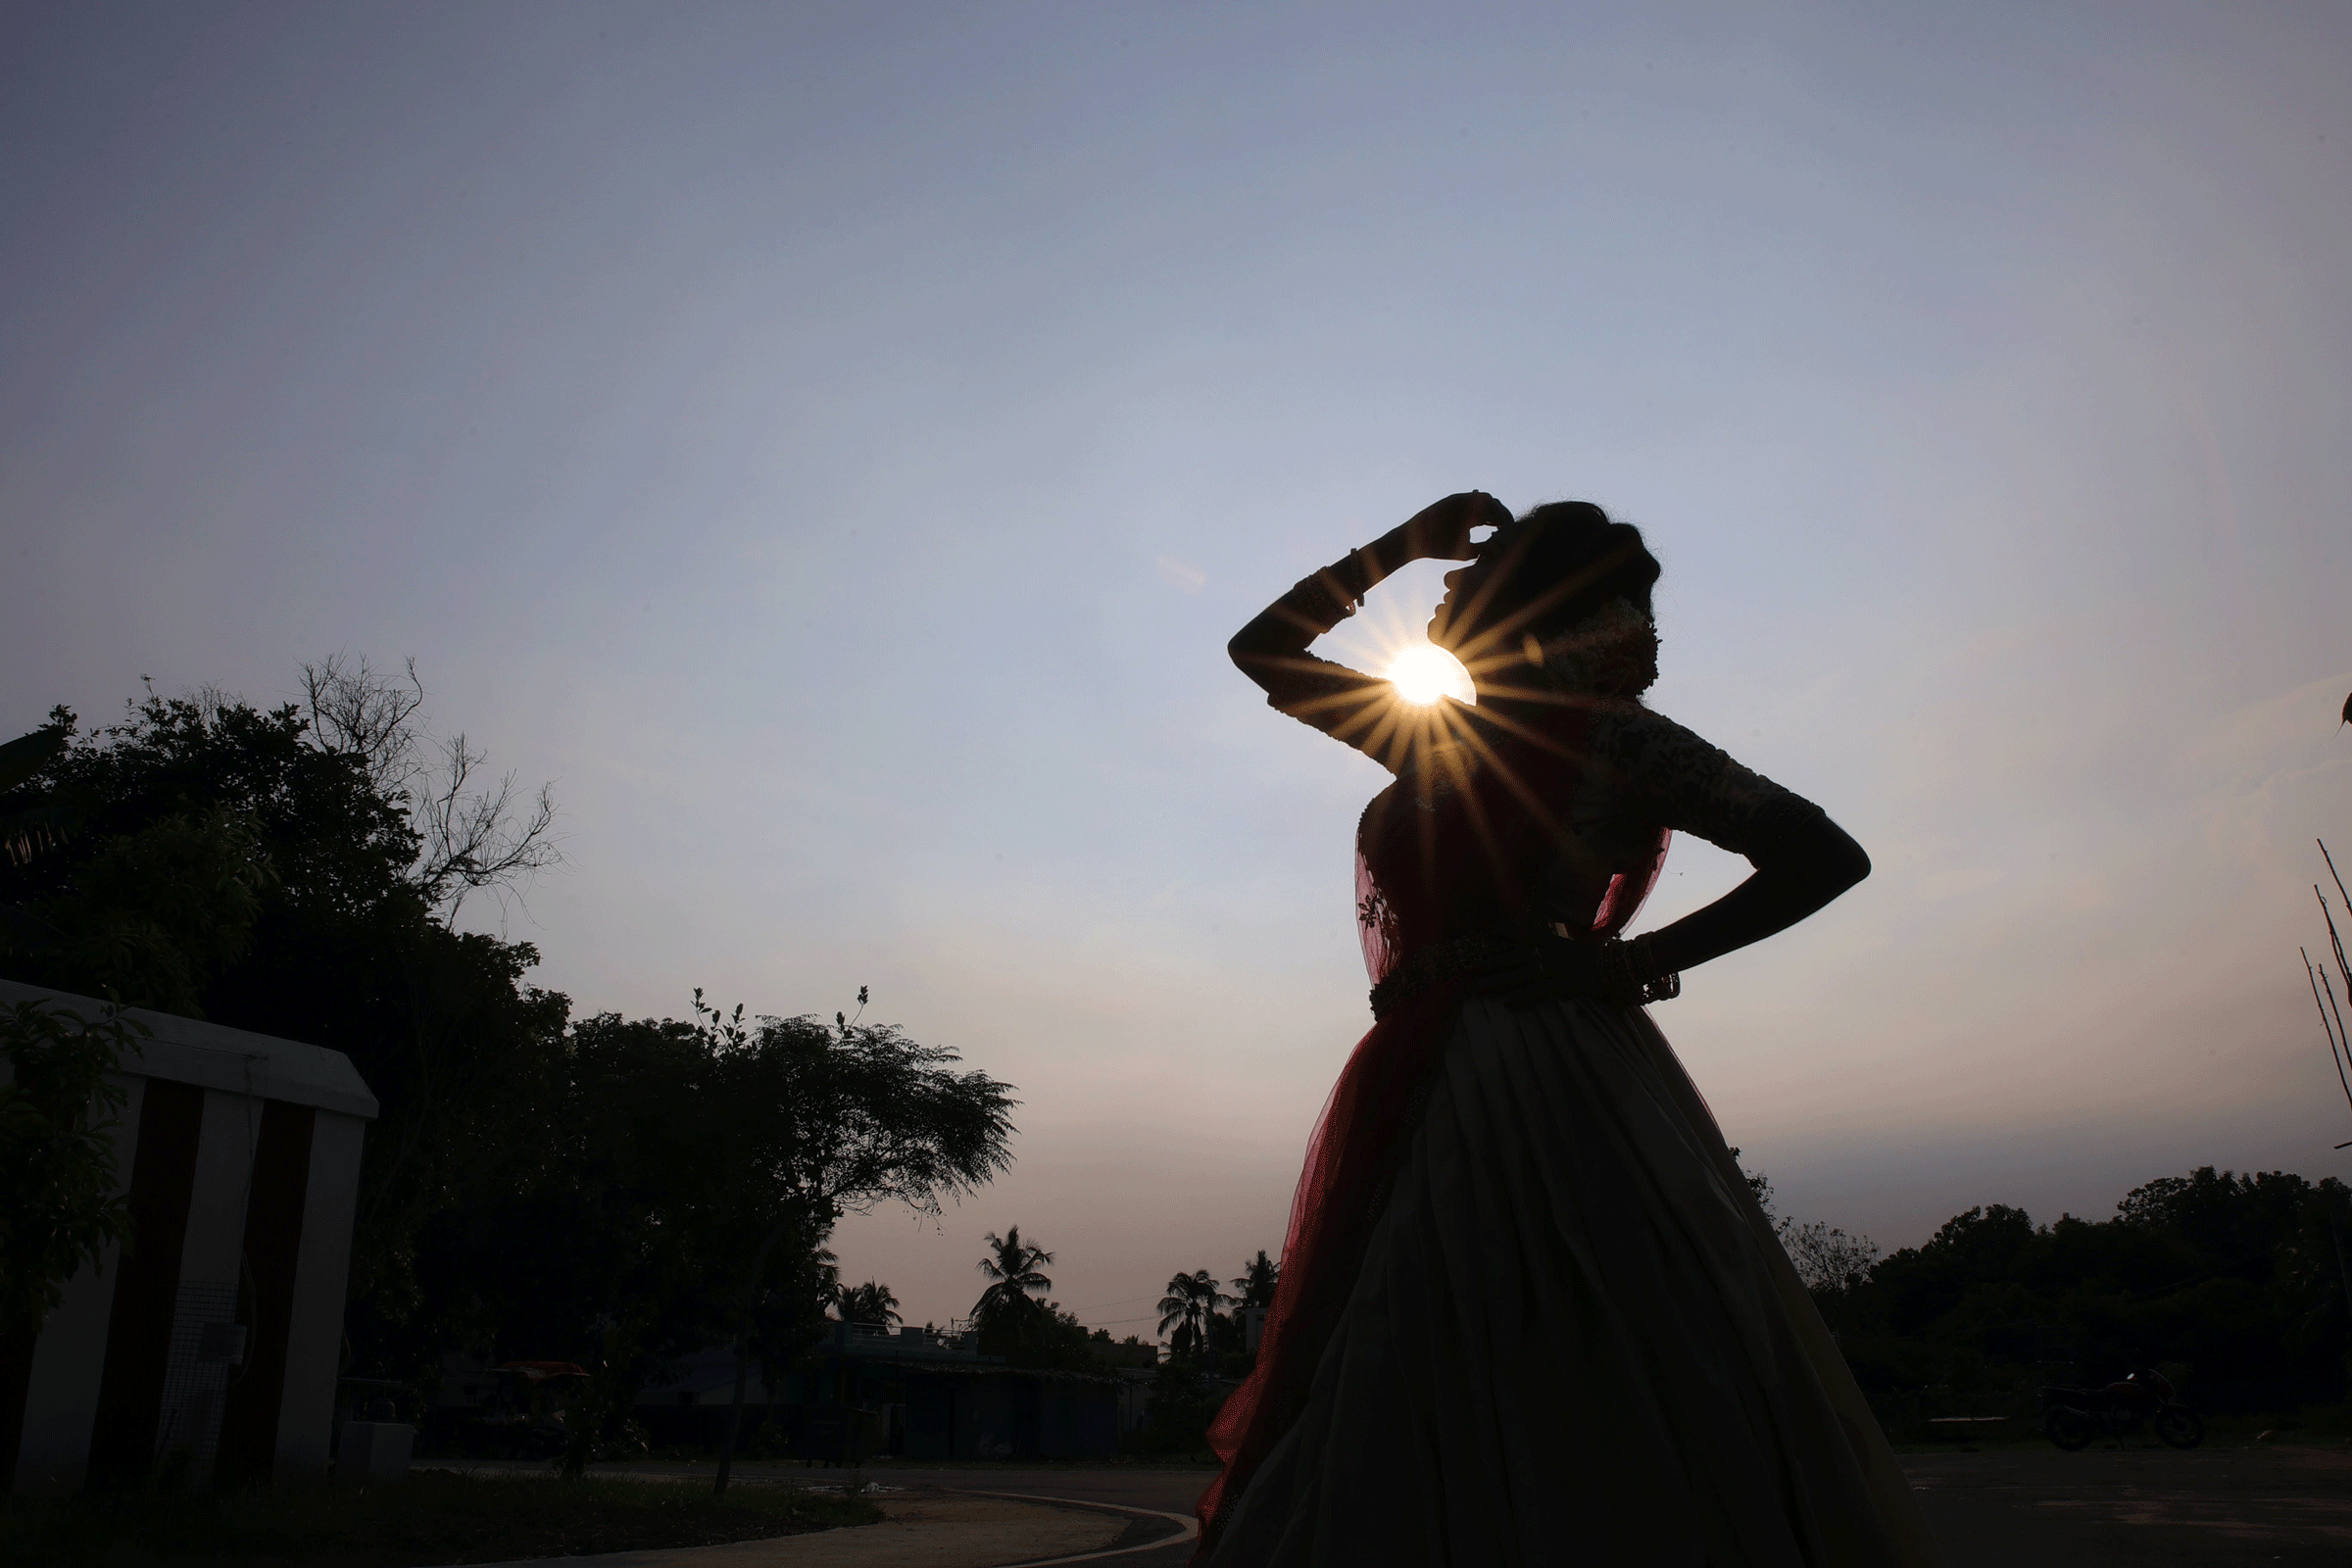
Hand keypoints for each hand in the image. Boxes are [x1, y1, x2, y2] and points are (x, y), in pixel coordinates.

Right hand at [1395, 491, 1510, 563]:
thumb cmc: (1440, 549)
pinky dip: (1484, 505)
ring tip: (1500, 523)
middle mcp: (1471, 509)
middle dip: (1504, 515)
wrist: (1418, 541)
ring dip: (1497, 509)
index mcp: (1474, 519)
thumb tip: (1501, 550)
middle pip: (1495, 506)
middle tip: (1509, 527)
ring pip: (1488, 498)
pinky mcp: (1456, 499)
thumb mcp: (1467, 551)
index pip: (1496, 516)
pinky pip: (1475, 497)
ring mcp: (1463, 503)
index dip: (1505, 523)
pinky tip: (1488, 518)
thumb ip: (1483, 548)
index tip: (1509, 533)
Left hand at [1475, 934, 1605, 1004]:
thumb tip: (1525, 949)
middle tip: (1469, 969)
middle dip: (1490, 963)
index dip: (1501, 931)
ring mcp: (1556, 968)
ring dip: (1500, 983)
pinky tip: (1507, 1003)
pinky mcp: (1564, 985)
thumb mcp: (1564, 944)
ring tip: (1480, 989)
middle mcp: (1549, 952)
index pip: (1520, 933)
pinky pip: (1538, 992)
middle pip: (1513, 957)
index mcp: (1549, 940)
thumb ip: (1545, 944)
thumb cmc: (1588, 956)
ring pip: (1521, 976)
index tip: (1482, 932)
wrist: (1615, 965)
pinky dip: (1522, 998)